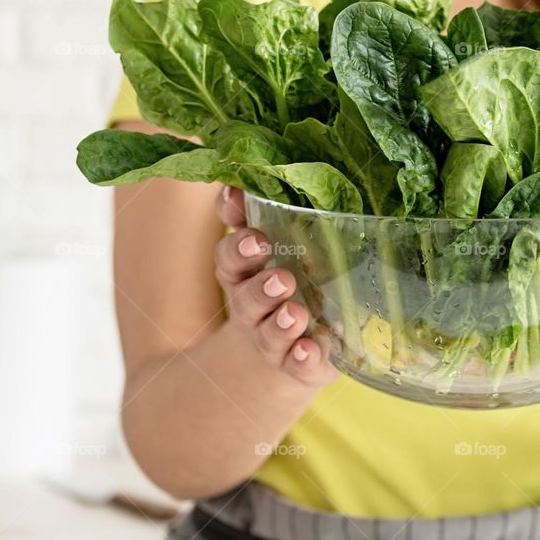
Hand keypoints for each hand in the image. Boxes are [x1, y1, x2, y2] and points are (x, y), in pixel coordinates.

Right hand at [214, 185, 337, 389]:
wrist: (288, 354)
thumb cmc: (292, 286)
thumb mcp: (287, 248)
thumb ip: (279, 212)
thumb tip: (273, 174)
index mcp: (247, 272)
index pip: (231, 254)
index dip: (237, 242)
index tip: (254, 233)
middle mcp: (254, 306)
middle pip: (245, 294)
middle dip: (260, 286)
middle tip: (281, 278)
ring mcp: (274, 339)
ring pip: (268, 331)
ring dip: (280, 322)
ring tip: (295, 314)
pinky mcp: (299, 366)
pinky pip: (298, 365)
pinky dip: (301, 358)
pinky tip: (308, 351)